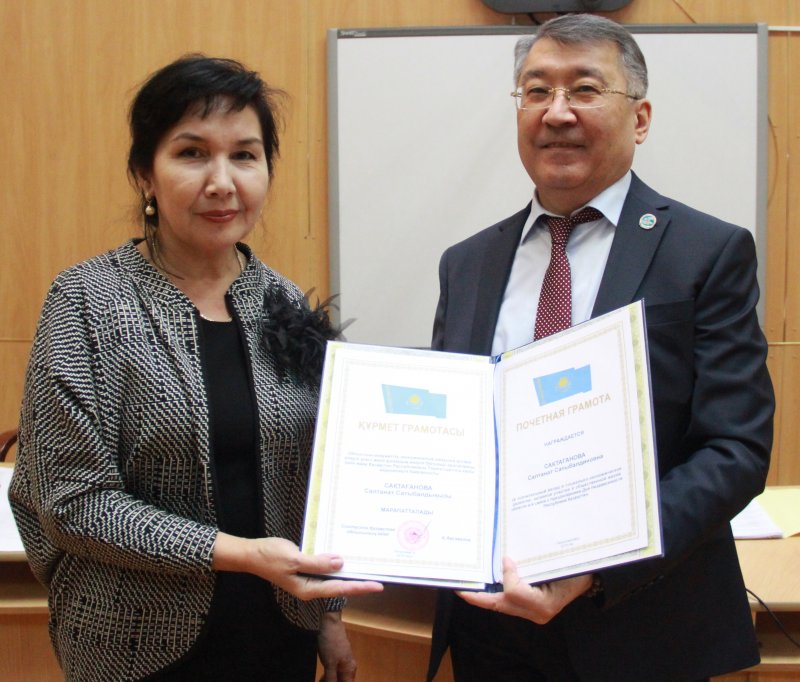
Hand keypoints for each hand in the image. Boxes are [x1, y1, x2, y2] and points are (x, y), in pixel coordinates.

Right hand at [212, 533, 382, 600]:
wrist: (252, 553)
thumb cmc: (270, 556)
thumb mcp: (293, 558)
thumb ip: (317, 562)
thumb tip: (340, 563)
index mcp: (308, 589)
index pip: (339, 589)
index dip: (359, 587)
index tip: (378, 586)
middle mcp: (311, 586)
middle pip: (339, 585)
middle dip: (358, 582)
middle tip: (380, 579)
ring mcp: (308, 579)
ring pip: (334, 577)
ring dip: (349, 573)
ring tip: (368, 569)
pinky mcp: (306, 569)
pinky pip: (325, 568)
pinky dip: (336, 564)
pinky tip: (346, 558)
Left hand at [317, 611, 357, 681]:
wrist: (329, 622)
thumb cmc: (331, 642)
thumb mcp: (329, 663)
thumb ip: (331, 679)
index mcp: (350, 669)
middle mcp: (349, 667)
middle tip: (321, 681)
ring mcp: (343, 661)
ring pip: (337, 678)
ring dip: (329, 680)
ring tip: (320, 680)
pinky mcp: (336, 657)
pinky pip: (333, 671)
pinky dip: (328, 676)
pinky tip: (322, 677)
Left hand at [456, 556, 591, 623]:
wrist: (589, 579)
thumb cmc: (576, 569)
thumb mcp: (559, 564)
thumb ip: (535, 564)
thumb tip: (507, 558)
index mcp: (545, 604)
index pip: (515, 592)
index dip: (507, 575)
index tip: (507, 558)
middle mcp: (536, 613)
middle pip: (500, 605)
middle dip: (478, 597)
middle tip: (459, 588)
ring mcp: (532, 613)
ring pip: (500, 606)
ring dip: (483, 596)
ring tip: (466, 586)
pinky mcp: (529, 609)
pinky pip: (506, 603)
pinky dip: (493, 594)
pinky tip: (483, 586)